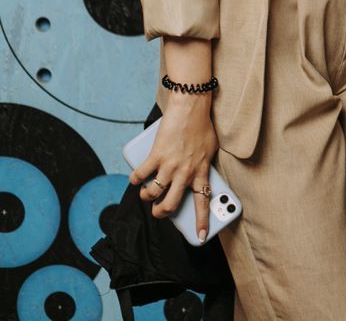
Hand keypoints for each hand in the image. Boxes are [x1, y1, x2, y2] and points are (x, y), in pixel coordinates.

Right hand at [128, 93, 218, 240]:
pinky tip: (135, 179)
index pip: (203, 203)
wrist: (191, 108)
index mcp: (201, 172)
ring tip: (145, 194)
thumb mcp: (210, 150)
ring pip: (152, 194)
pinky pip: (140, 175)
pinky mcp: (155, 156)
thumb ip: (203, 166)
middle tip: (158, 212)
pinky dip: (135, 179)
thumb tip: (197, 178)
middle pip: (170, 205)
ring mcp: (170, 166)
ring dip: (146, 197)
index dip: (202, 223)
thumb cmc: (202, 126)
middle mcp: (185, 173)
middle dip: (161, 213)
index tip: (201, 238)